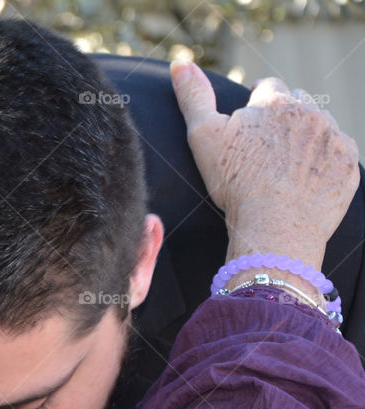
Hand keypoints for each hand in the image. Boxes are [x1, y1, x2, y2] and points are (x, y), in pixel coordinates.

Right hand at [171, 60, 359, 270]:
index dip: (255, 106)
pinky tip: (303, 182)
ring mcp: (333, 138)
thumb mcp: (204, 137)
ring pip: (319, 127)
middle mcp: (311, 112)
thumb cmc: (235, 183)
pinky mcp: (347, 164)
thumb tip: (179, 64)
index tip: (247, 129)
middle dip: (283, 119)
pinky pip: (337, 154)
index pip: (267, 87)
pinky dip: (323, 163)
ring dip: (305, 139)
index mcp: (275, 102)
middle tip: (264, 150)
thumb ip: (194, 98)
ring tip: (284, 168)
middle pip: (297, 103)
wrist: (275, 226)